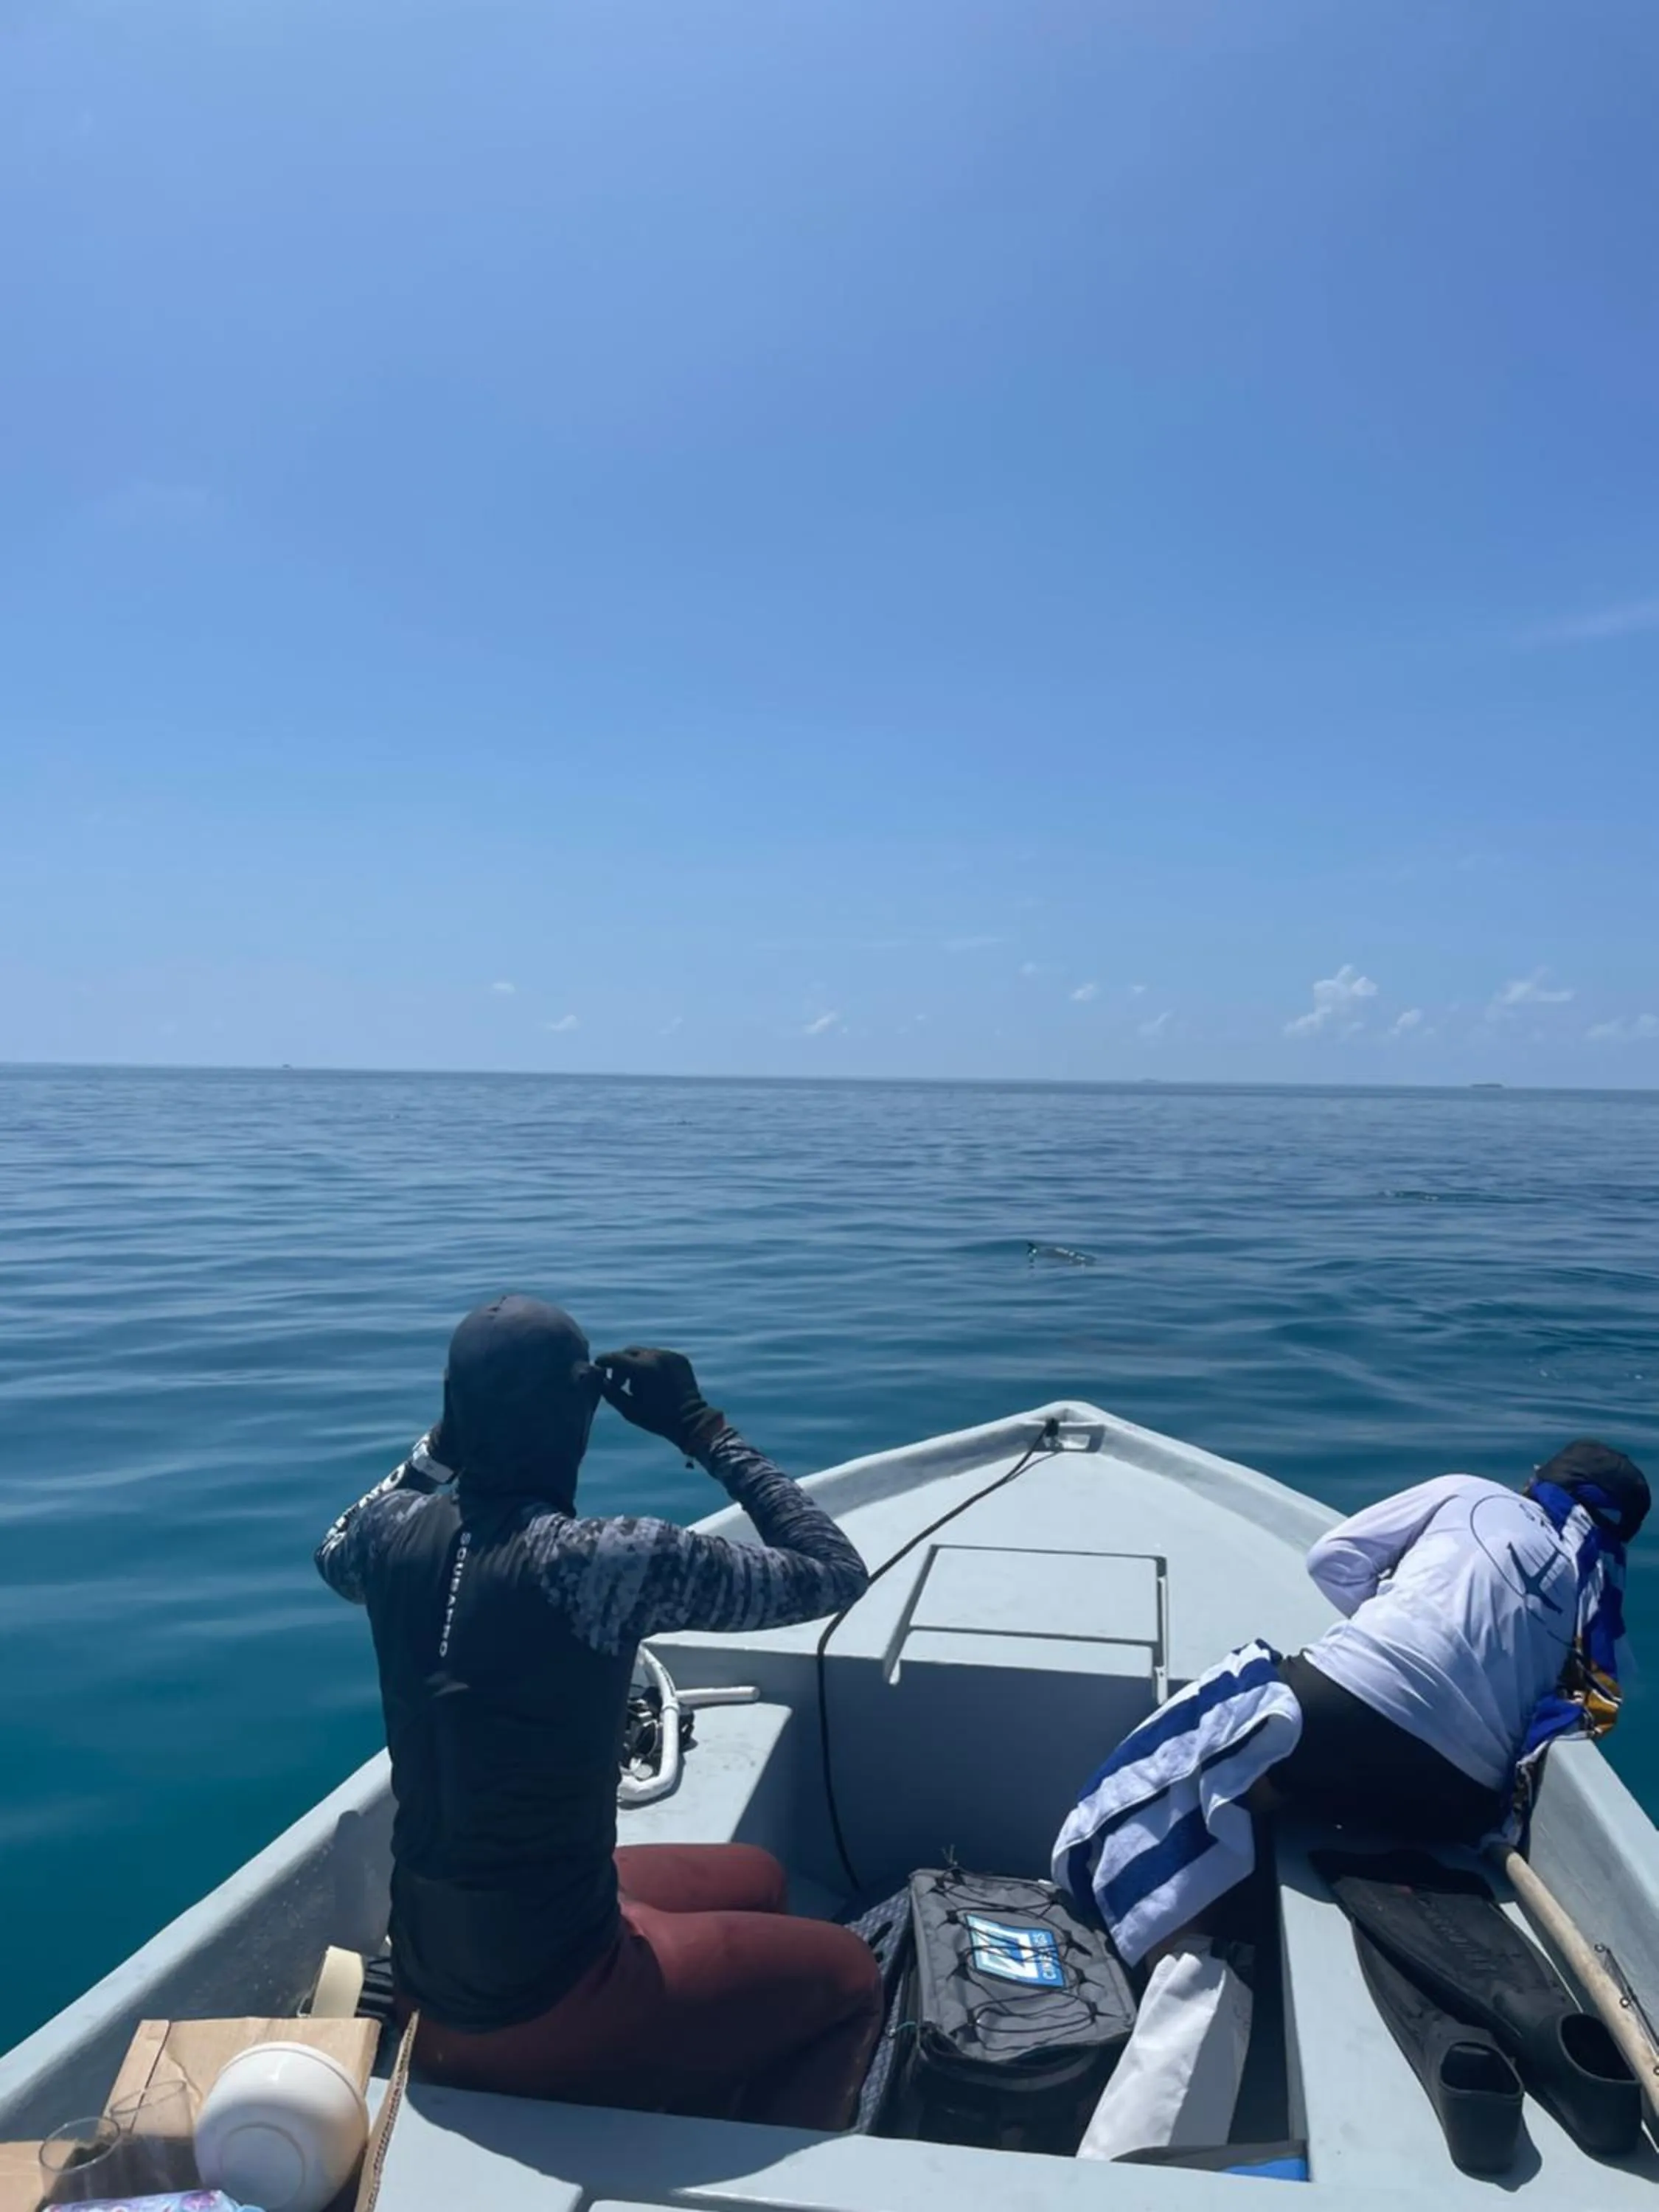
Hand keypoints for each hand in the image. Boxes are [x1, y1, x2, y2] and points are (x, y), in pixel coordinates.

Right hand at [596, 1347, 725, 1455]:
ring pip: (644, 1353)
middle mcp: (657, 1356)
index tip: (598, 1366)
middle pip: (629, 1352)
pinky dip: (652, 1365)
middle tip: (619, 1383)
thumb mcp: (629, 1409)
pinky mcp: (679, 1358)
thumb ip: (610, 1392)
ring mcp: (670, 1355)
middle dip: (621, 1365)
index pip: (615, 1357)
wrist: (691, 1421)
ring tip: (639, 1385)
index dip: (603, 1361)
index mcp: (644, 1369)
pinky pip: (659, 1356)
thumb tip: (599, 1379)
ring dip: (636, 1365)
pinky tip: (654, 1382)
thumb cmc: (657, 1419)